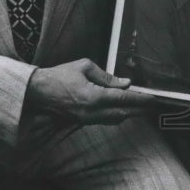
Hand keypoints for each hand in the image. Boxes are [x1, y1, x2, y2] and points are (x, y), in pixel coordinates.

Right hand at [27, 58, 152, 124]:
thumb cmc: (59, 76)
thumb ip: (107, 77)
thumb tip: (125, 83)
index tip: (152, 98)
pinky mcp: (82, 122)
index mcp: (93, 97)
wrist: (37, 92)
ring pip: (115, 119)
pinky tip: (122, 109)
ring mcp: (86, 119)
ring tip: (140, 107)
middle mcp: (92, 112)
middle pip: (122, 114)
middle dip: (139, 110)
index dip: (140, 100)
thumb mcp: (84, 67)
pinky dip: (116, 115)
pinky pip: (105, 120)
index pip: (123, 100)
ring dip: (128, 113)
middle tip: (152, 105)